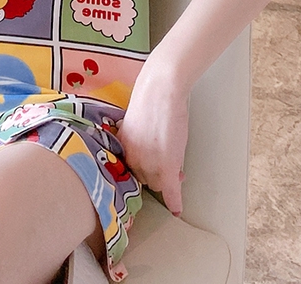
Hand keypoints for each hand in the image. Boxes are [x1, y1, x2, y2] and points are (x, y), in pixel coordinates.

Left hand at [116, 75, 188, 216]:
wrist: (160, 92)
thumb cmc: (149, 101)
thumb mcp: (135, 124)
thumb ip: (137, 141)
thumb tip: (147, 150)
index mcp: (122, 148)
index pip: (132, 169)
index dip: (144, 169)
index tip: (151, 168)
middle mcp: (132, 159)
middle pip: (146, 178)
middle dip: (157, 173)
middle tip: (169, 164)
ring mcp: (149, 164)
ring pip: (159, 183)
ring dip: (168, 179)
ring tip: (177, 168)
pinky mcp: (167, 167)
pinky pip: (170, 191)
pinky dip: (174, 201)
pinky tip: (177, 209)